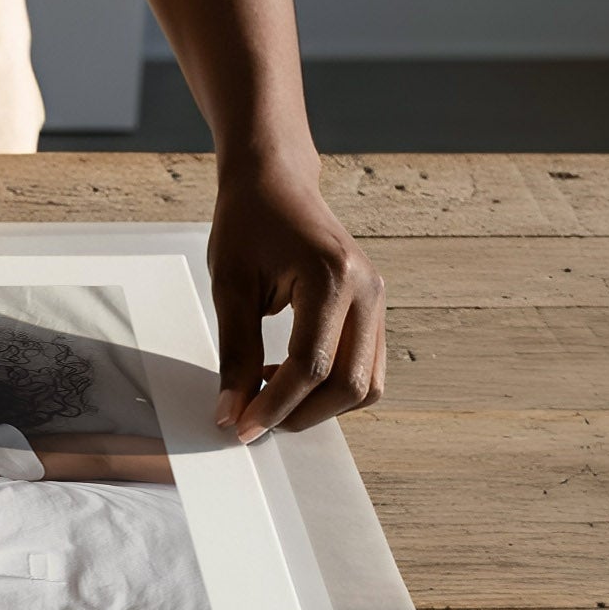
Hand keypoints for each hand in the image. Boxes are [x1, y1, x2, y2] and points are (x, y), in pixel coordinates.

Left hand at [208, 159, 384, 440]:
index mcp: (333, 277)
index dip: (274, 405)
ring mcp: (378, 298)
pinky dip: (331, 385)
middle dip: (301, 414)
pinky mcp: (374, 307)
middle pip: (349, 384)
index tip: (241, 427)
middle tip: (254, 419)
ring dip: (320, 405)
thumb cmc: (248, 223)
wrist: (275, 182)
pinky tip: (287, 375)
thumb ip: (234, 354)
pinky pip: (365, 365)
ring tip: (269, 395)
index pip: (310, 366)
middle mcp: (368, 289)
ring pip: (367, 383)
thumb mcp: (230, 288)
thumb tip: (231, 413)